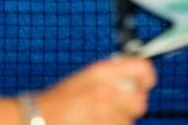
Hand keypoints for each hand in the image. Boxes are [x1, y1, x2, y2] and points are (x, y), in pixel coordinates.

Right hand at [35, 57, 154, 124]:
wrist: (41, 118)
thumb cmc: (60, 100)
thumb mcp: (86, 78)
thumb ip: (112, 76)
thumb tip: (135, 79)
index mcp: (102, 72)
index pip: (143, 69)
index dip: (146, 77)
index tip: (144, 83)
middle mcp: (108, 92)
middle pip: (141, 102)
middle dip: (131, 106)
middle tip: (116, 106)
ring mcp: (108, 115)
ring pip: (129, 122)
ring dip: (118, 121)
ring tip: (98, 118)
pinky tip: (95, 123)